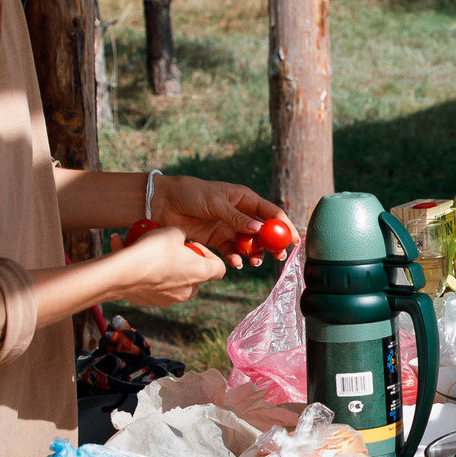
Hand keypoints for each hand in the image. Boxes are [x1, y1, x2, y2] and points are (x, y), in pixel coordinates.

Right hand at [111, 225, 223, 305]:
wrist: (123, 272)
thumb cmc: (153, 250)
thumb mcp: (172, 231)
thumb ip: (180, 234)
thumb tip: (179, 237)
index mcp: (200, 273)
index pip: (220, 268)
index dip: (210, 254)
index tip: (193, 245)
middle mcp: (187, 291)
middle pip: (195, 278)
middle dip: (185, 263)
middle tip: (170, 249)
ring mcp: (169, 299)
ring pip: (172, 282)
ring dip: (163, 268)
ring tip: (145, 250)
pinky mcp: (150, 301)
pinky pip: (151, 284)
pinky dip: (144, 273)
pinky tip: (128, 256)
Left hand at [149, 175, 291, 267]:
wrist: (162, 203)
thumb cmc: (190, 194)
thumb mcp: (215, 202)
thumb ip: (236, 217)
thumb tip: (259, 228)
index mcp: (244, 199)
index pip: (270, 212)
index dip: (284, 225)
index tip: (293, 239)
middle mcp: (239, 214)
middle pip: (263, 231)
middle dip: (272, 244)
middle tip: (279, 256)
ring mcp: (228, 227)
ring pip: (249, 244)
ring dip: (254, 254)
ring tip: (255, 262)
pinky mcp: (216, 240)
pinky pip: (231, 251)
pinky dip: (236, 258)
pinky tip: (236, 263)